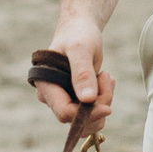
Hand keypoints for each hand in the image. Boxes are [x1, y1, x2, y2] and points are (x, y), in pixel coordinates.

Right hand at [41, 12, 113, 127]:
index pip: (64, 113)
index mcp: (45, 85)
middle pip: (76, 120)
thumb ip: (82, 73)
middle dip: (98, 105)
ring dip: (103, 102)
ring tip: (106, 77)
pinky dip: (103, 101)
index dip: (86, 114)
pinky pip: (92, 114)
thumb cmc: (78, 35)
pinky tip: (105, 82)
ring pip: (86, 121)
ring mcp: (63, 100)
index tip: (107, 106)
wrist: (80, 30)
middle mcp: (51, 97)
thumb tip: (87, 100)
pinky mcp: (75, 101)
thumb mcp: (81, 49)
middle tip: (107, 77)